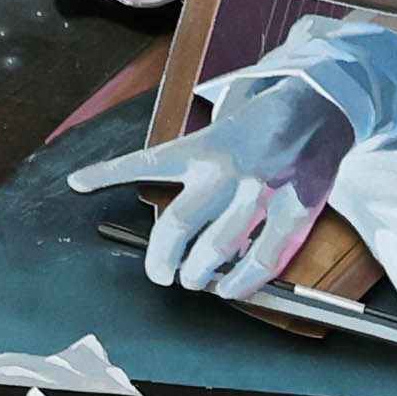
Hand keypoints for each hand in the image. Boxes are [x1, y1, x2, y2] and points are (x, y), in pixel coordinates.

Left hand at [72, 72, 350, 294]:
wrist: (319, 104)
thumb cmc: (264, 124)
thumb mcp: (220, 131)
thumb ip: (193, 164)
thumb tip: (170, 215)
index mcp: (203, 146)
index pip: (146, 162)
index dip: (107, 174)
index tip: (77, 182)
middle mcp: (227, 168)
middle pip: (180, 224)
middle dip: (164, 259)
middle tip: (161, 275)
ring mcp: (263, 189)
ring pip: (221, 247)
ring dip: (203, 274)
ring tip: (196, 282)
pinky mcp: (297, 206)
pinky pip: (270, 256)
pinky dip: (248, 282)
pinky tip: (234, 291)